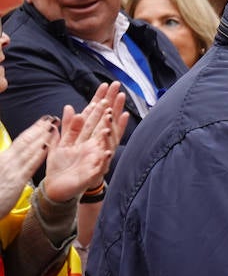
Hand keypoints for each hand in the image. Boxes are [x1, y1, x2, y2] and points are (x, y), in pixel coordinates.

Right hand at [0, 118, 57, 213]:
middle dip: (39, 128)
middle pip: (25, 141)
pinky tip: (47, 146)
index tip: (44, 121)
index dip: (33, 130)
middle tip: (52, 118)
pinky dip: (38, 154)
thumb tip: (16, 157)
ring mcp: (11, 169)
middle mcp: (7, 160)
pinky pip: (29, 164)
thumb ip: (9, 164)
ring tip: (53, 125)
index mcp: (4, 158)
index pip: (20, 141)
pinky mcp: (15, 181)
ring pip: (28, 149)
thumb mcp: (2, 175)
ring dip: (42, 136)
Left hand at [43, 83, 127, 202]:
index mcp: (88, 138)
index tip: (109, 86)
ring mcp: (97, 158)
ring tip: (111, 118)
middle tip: (120, 93)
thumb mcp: (61, 143)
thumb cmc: (62, 167)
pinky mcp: (92, 173)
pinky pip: (100, 166)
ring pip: (107, 143)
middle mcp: (96, 146)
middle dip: (114, 109)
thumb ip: (67, 127)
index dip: (104, 101)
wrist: (58, 189)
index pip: (98, 116)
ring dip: (110, 131)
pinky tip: (107, 151)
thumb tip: (68, 108)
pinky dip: (104, 158)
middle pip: (108, 124)